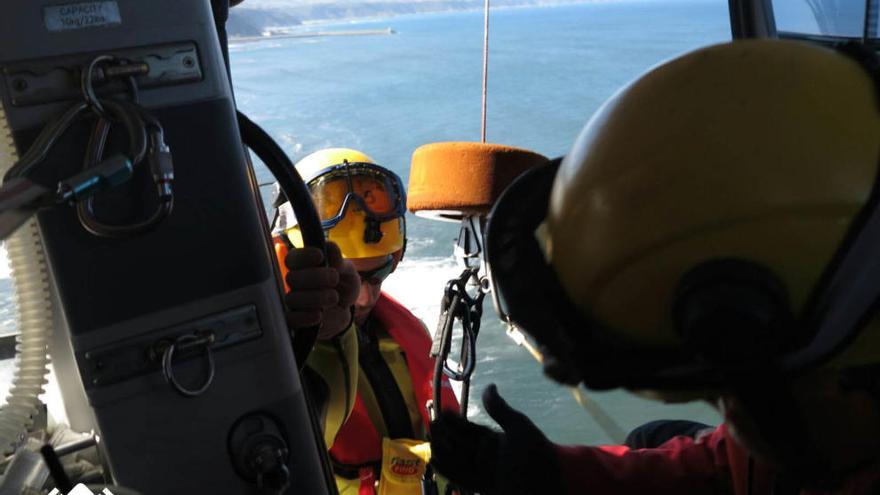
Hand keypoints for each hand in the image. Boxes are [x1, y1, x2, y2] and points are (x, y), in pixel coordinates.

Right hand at [284, 242, 359, 339]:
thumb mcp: (347, 271)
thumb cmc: (342, 286)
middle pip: (292, 278)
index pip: (293, 258)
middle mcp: (295, 283)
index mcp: (304, 266)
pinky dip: (304, 317)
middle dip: (315, 277)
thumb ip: (340, 261)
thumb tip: (330, 248)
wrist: (345, 310)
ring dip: (315, 297)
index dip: (304, 256)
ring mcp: (294, 302)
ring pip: (292, 298)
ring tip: (334, 297)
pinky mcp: (296, 320)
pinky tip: (319, 314)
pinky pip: (291, 320)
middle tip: (334, 278)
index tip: (320, 256)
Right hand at [430, 384, 561, 494]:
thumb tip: (488, 386)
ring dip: (442, 450)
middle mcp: (486, 455)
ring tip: (430, 440)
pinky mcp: (480, 486)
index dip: (455, 420)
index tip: (442, 411)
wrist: (548, 485)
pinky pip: (459, 477)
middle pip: (460, 443)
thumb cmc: (536, 455)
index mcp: (494, 439)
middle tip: (431, 424)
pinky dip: (446, 470)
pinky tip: (434, 460)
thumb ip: (500, 410)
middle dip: (445, 433)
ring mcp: (482, 471)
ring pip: (456, 459)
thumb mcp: (518, 428)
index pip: (470, 428)